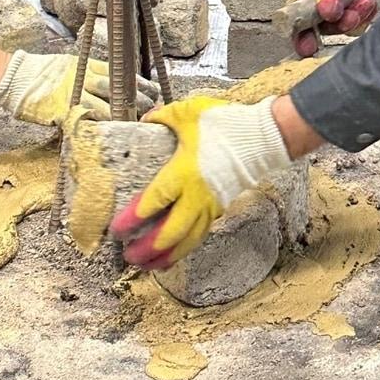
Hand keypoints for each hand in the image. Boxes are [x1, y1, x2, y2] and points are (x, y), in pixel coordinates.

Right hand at [0, 48, 157, 124]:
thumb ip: (92, 72)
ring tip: (138, 122)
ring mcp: (74, 95)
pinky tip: (112, 133)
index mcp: (87, 65)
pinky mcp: (63, 111)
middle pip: (118, 89)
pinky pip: (86, 120)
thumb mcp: (72, 64)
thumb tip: (115, 82)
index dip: (139, 83)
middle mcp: (84, 78)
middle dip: (136, 99)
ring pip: (106, 106)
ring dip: (123, 115)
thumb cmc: (43, 71)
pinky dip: (99, 127)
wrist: (17, 78)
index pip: (120, 73)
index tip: (154, 90)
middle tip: (152, 107)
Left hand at [110, 96, 291, 267]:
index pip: (153, 202)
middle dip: (147, 250)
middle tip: (129, 256)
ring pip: (187, 241)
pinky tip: (173, 253)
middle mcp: (196, 196)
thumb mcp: (189, 112)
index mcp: (183, 173)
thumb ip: (163, 116)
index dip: (133, 219)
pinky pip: (199, 235)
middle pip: (169, 233)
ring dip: (166, 256)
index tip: (116, 230)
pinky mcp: (220, 208)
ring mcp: (210, 206)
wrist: (263, 137)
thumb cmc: (226, 124)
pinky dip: (184, 248)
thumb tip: (147, 119)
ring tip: (147, 266)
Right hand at [283, 0, 379, 57]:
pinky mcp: (359, 9)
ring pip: (343, 26)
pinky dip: (367, 15)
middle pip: (321, 27)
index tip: (307, 46)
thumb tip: (327, 15)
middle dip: (336, 26)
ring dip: (355, 17)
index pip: (296, 16)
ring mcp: (341, 7)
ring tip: (366, 0)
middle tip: (348, 20)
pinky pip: (361, 23)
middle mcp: (320, 2)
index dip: (299, 34)